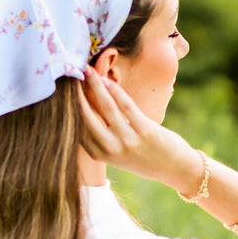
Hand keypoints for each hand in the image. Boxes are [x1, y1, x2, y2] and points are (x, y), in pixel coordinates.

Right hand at [78, 67, 199, 189]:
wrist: (174, 168)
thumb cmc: (144, 157)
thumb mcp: (117, 151)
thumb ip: (101, 134)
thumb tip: (85, 105)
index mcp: (99, 154)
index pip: (77, 127)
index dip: (68, 106)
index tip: (62, 88)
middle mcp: (110, 149)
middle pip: (86, 116)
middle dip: (76, 93)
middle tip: (69, 73)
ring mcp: (128, 141)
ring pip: (105, 107)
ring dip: (95, 85)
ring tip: (87, 70)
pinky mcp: (145, 132)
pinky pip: (125, 106)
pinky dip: (115, 90)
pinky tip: (107, 79)